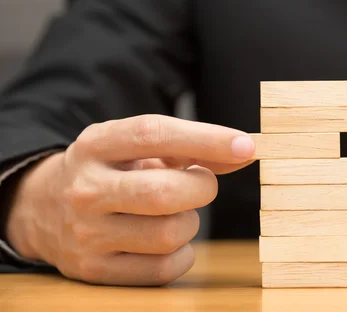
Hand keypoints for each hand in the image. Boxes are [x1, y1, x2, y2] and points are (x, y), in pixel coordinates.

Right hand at [5, 114, 255, 285]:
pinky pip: (163, 268)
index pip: (154, 134)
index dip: (206, 138)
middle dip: (202, 188)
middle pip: (164, 192)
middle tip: (202, 184)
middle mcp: (86, 189)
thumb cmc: (110, 171)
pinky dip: (182, 253)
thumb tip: (244, 152)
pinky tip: (169, 239)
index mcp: (96, 145)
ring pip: (169, 234)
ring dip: (191, 222)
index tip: (246, 146)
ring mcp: (86, 234)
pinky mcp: (94, 270)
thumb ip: (191, 147)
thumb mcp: (136, 147)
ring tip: (176, 212)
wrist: (43, 208)